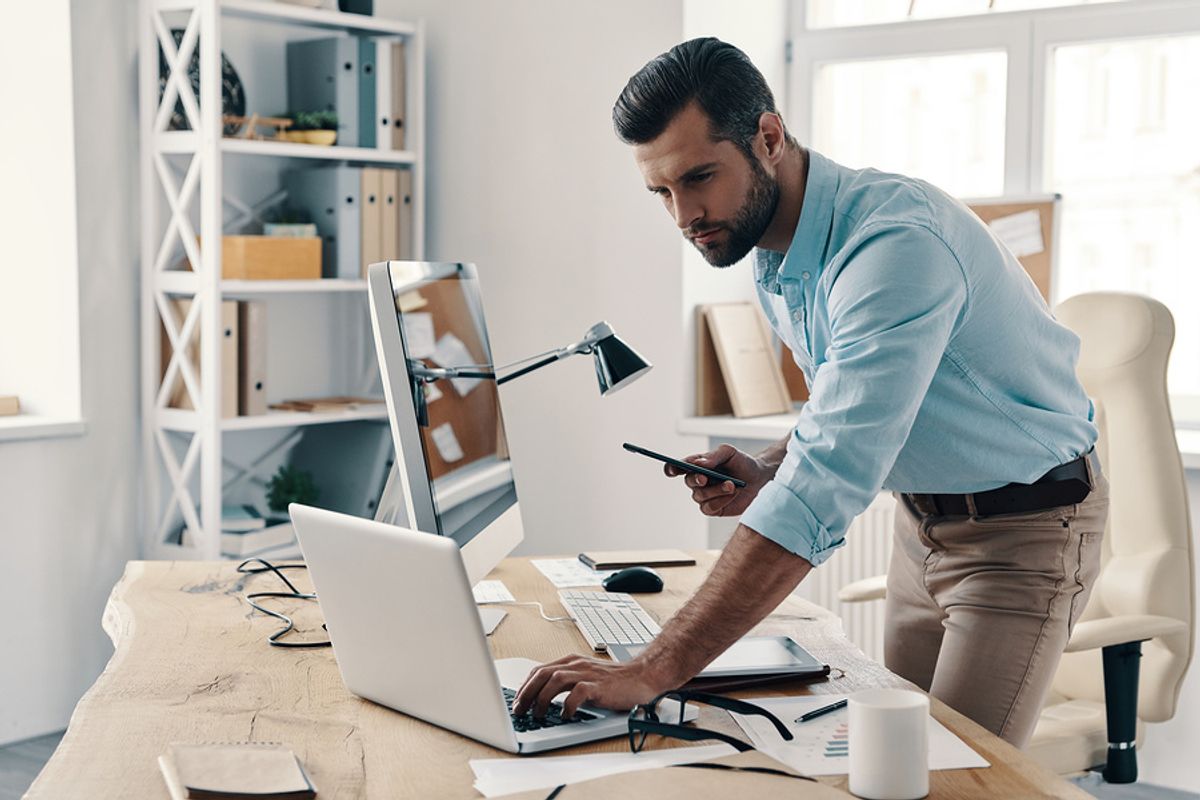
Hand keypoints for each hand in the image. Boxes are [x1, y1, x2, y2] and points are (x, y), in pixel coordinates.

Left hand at [512, 653, 673, 719]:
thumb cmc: (615, 681)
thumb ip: (567, 682)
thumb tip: (543, 698)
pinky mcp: (598, 685)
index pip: (539, 670)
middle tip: (518, 710)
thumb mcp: (585, 677)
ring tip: (537, 714)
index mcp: (571, 661)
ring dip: (541, 698)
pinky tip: (564, 715)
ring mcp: (587, 673)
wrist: (642, 677)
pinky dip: (567, 705)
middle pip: (542, 674)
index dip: (524, 686)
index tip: (516, 701)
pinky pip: (577, 693)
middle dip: (526, 692)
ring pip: (555, 680)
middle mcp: (576, 664)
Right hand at [665, 444, 773, 516]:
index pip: (678, 467)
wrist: (761, 479)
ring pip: (700, 496)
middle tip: (706, 478)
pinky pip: (709, 508)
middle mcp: (698, 481)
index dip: (671, 468)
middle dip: (697, 479)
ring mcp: (705, 496)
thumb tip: (698, 464)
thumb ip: (713, 456)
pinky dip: (720, 501)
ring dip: (715, 491)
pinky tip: (732, 494)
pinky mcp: (714, 509)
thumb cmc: (743, 463)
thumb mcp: (729, 453)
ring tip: (732, 485)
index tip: (673, 470)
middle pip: (688, 481)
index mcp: (698, 465)